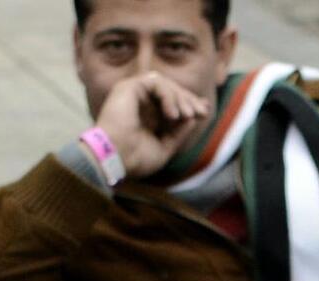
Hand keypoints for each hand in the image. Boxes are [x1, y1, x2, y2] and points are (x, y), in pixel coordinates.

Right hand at [92, 72, 212, 179]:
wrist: (114, 159)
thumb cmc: (134, 160)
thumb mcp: (165, 147)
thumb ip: (178, 132)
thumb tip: (192, 117)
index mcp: (145, 115)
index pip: (170, 102)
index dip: (188, 104)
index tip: (203, 113)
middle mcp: (138, 102)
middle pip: (170, 91)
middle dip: (189, 100)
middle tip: (201, 113)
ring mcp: (132, 92)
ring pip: (165, 85)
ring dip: (180, 98)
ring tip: (186, 116)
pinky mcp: (128, 86)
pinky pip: (156, 82)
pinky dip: (168, 95)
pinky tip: (173, 114)